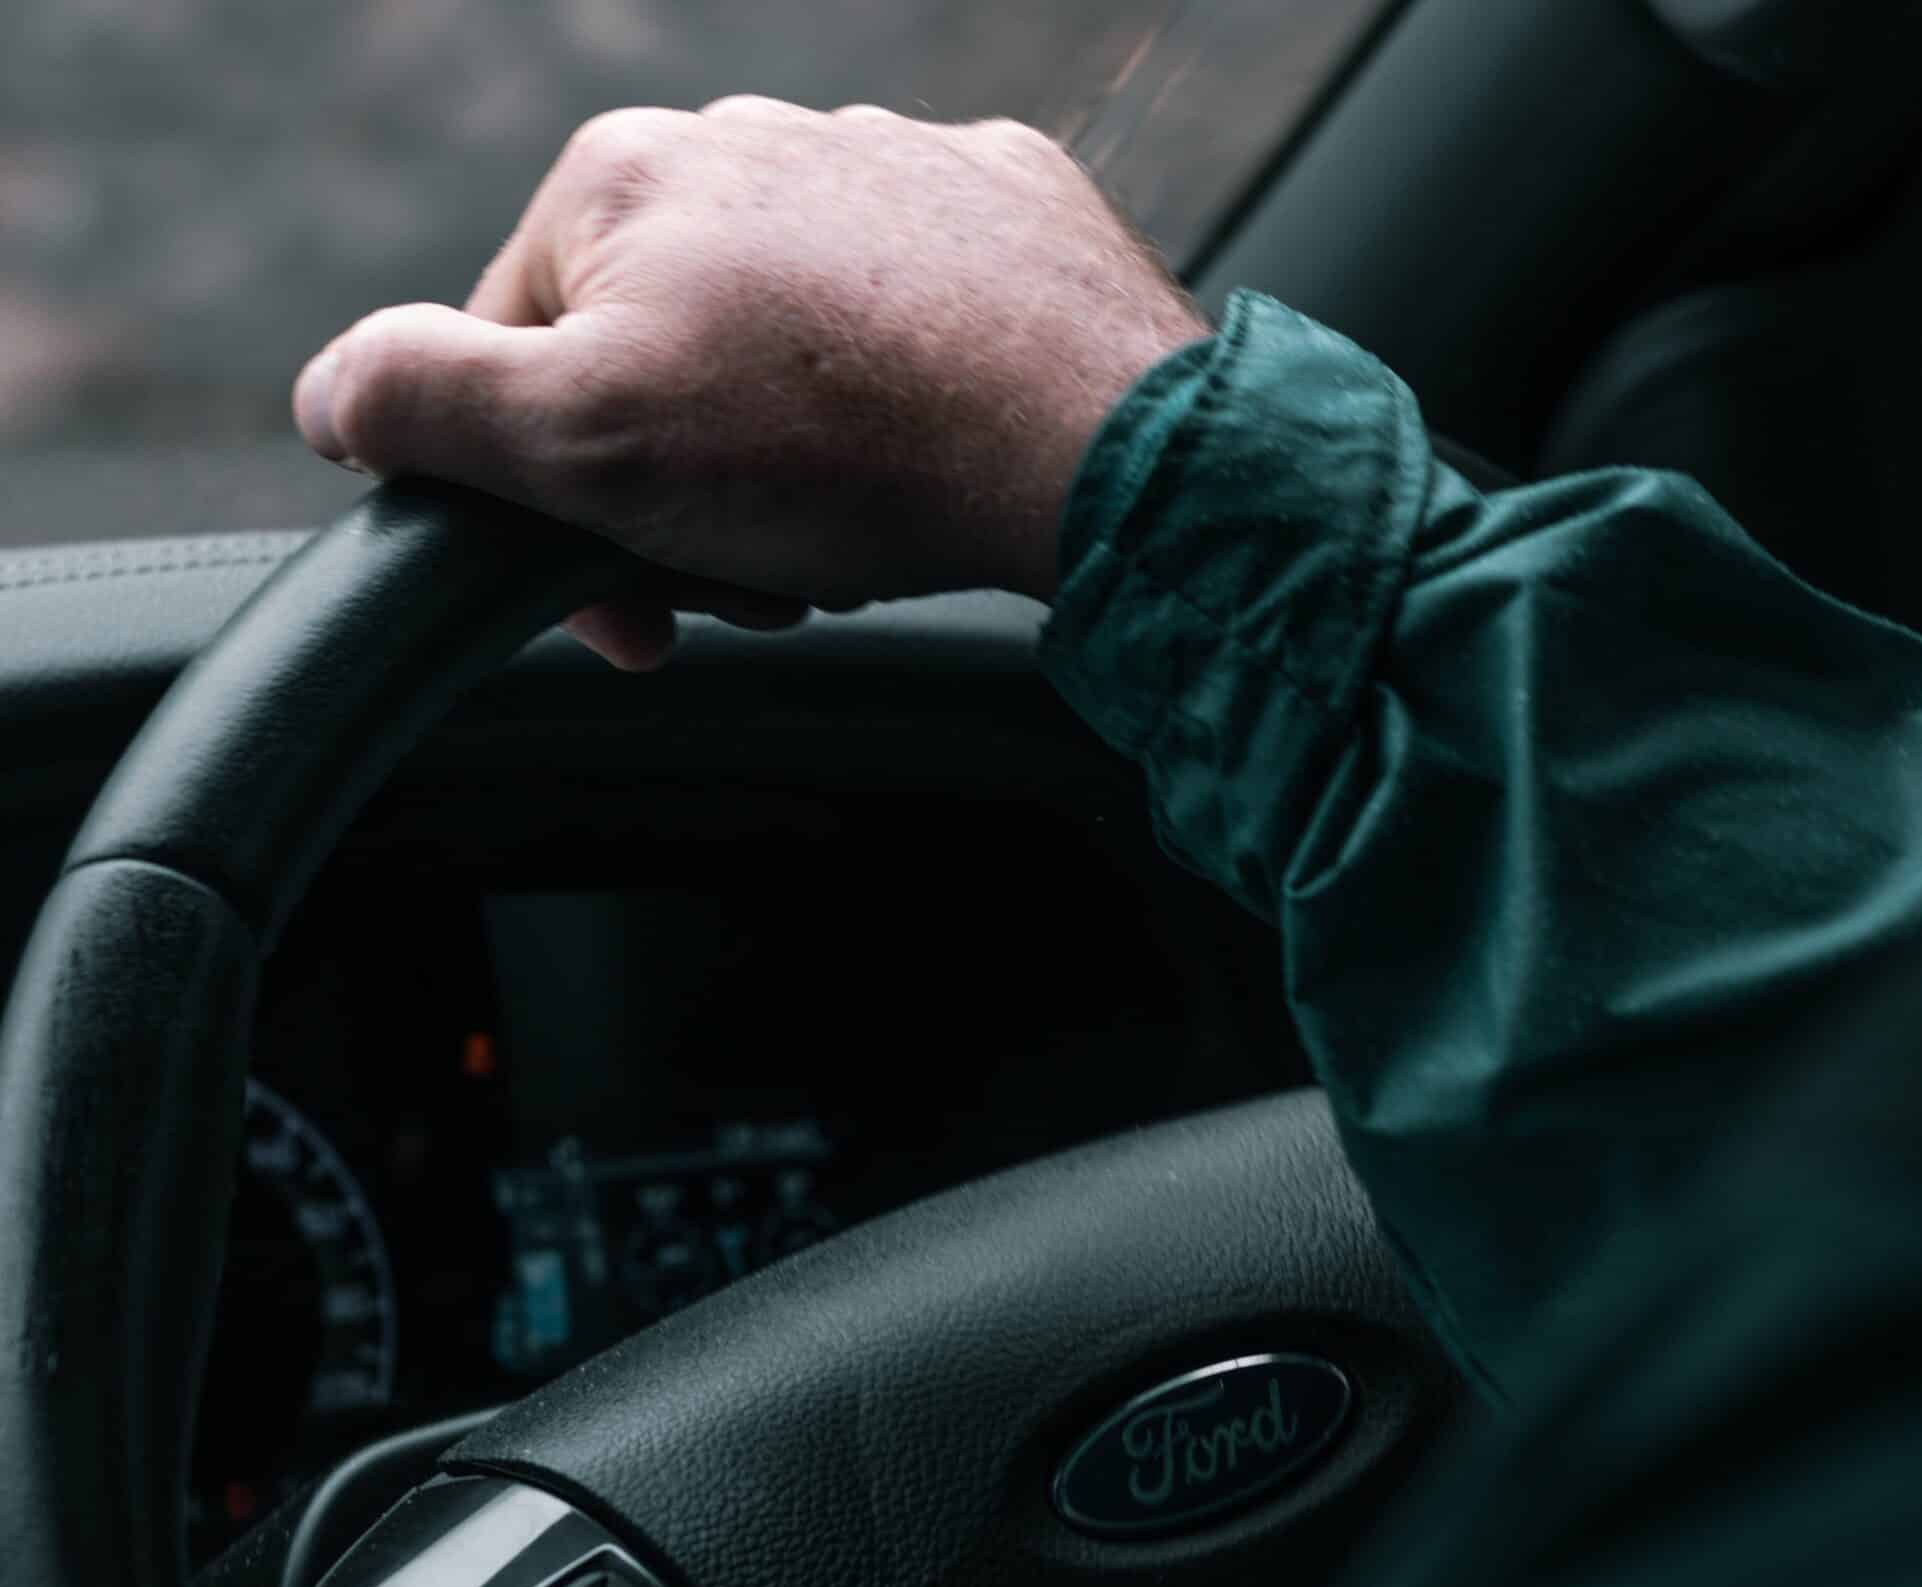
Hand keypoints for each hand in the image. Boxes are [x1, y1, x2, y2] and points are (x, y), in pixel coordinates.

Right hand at [291, 100, 1212, 669]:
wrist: (1086, 435)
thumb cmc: (832, 442)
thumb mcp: (576, 443)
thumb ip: (423, 405)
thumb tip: (330, 399)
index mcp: (617, 179)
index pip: (515, 358)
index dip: (556, 507)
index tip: (631, 605)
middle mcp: (745, 140)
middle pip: (654, 360)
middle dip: (681, 497)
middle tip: (752, 584)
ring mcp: (882, 165)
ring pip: (782, 352)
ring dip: (788, 468)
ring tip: (846, 535)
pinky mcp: (998, 212)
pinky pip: (909, 327)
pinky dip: (901, 407)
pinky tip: (928, 463)